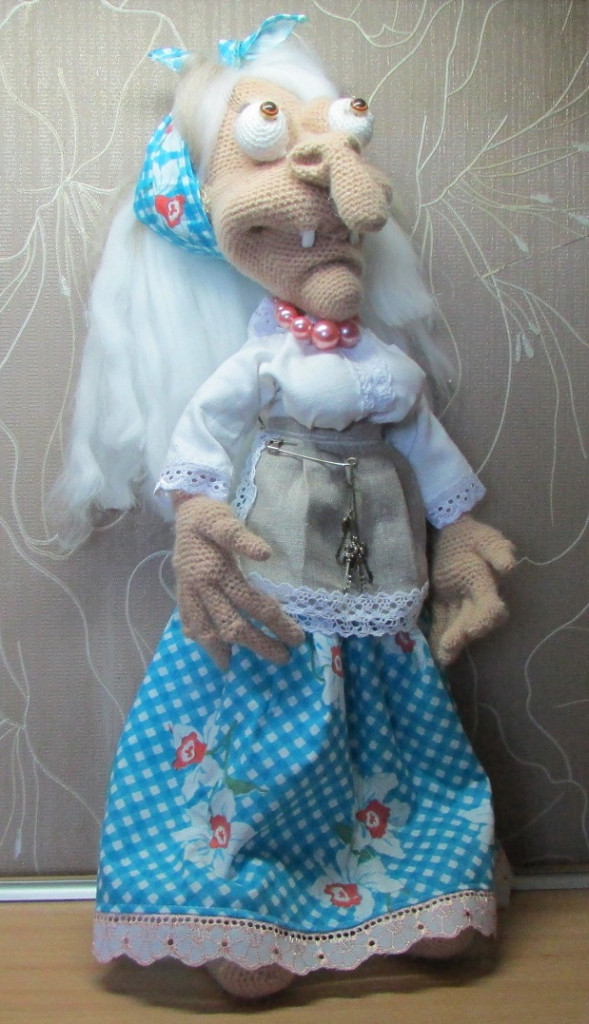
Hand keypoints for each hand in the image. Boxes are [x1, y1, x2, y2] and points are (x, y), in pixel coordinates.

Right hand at [172, 495, 303, 669]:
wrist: (182, 507)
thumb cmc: (209, 514)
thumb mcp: (226, 519)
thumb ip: (243, 538)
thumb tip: (265, 554)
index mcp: (216, 571)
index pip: (253, 604)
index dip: (277, 623)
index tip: (297, 638)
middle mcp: (201, 587)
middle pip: (232, 625)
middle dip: (259, 644)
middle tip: (282, 658)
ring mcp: (188, 592)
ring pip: (206, 631)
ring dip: (222, 651)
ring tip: (233, 666)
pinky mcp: (180, 591)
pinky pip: (187, 621)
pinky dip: (199, 638)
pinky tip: (210, 648)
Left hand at [429, 514, 515, 665]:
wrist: (453, 530)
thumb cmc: (474, 536)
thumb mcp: (487, 540)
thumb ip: (498, 552)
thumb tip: (509, 567)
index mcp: (485, 583)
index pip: (488, 606)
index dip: (483, 619)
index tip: (472, 630)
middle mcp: (473, 597)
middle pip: (470, 620)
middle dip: (461, 635)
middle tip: (448, 649)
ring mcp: (457, 600)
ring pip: (455, 623)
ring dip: (450, 640)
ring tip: (442, 659)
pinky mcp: (442, 599)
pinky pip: (441, 618)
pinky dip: (438, 634)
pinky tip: (434, 652)